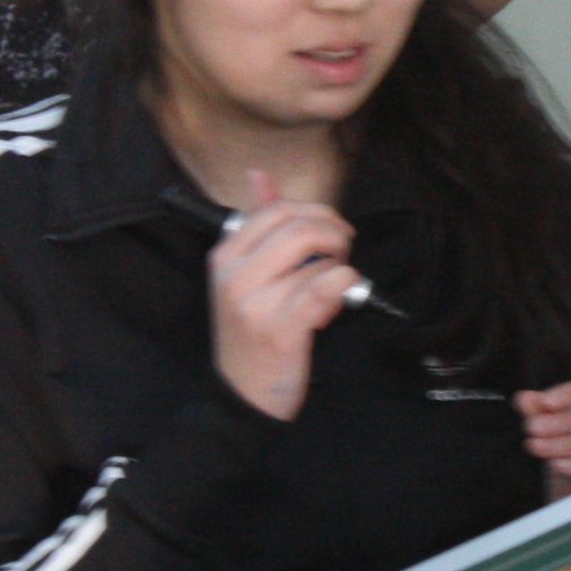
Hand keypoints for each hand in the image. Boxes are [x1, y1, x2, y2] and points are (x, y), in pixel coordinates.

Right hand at [208, 171, 360, 420]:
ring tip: (333, 285)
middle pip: (299, 226)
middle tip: (340, 252)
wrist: (241, 396)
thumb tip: (259, 175)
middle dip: (334, 233)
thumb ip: (257, 223)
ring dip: (339, 267)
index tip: (330, 231)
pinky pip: (328, 287)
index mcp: (225, 256)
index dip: (316, 213)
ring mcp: (256, 303)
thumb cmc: (250, 333)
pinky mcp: (282, 329)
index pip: (277, 209)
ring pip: (318, 258)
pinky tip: (340, 298)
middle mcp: (235, 275)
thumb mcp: (244, 276)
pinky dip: (346, 286)